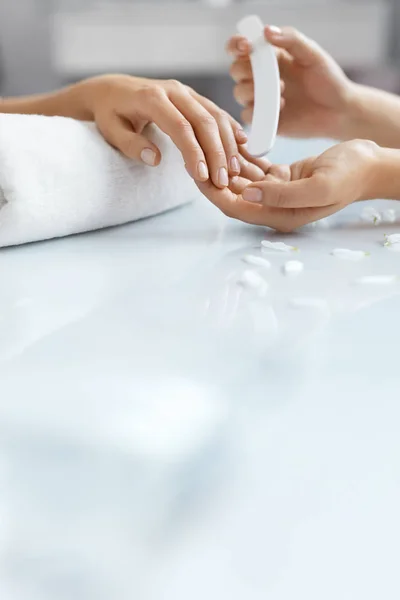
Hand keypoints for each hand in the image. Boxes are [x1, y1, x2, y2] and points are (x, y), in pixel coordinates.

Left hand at [80, 75, 247, 187]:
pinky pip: (216, 111)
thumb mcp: (111, 130)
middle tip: (222, 181)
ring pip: (215, 116)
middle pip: (204, 121)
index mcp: (152, 98)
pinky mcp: (194, 97)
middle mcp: (173, 90)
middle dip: (216, 153)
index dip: (194, 153)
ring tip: (232, 171)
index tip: (202, 177)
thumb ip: (131, 145)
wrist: (113, 90)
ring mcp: (186, 92)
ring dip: (227, 144)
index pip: (180, 127)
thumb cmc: (110, 114)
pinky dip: (230, 128)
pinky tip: (242, 145)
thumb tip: (155, 159)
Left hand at [197, 140, 379, 231]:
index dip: (212, 193)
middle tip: (194, 153)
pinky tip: (233, 141)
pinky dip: (244, 157)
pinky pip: (255, 168)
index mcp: (279, 215)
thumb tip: (247, 194)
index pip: (235, 208)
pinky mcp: (282, 177)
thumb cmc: (350, 175)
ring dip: (226, 164)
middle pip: (233, 195)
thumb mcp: (317, 186)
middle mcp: (274, 207)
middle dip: (213, 177)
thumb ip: (281, 195)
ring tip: (209, 143)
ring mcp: (277, 192)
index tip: (195, 172)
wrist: (371, 164)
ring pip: (242, 181)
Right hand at [227, 25, 354, 139]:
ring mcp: (261, 99)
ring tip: (282, 91)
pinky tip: (281, 108)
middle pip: (235, 70)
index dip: (236, 45)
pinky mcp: (264, 119)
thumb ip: (291, 39)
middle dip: (245, 70)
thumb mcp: (313, 54)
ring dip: (255, 90)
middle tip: (268, 74)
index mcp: (270, 57)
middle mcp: (262, 77)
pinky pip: (248, 115)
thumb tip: (266, 31)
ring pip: (239, 92)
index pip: (241, 47)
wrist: (339, 111)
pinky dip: (259, 111)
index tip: (246, 46)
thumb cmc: (328, 80)